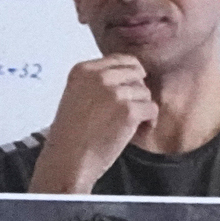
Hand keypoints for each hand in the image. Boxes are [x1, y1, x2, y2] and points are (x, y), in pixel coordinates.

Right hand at [28, 55, 155, 192]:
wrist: (67, 161)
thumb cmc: (70, 136)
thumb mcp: (76, 95)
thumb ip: (97, 82)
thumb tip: (128, 77)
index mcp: (83, 70)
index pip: (122, 60)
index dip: (131, 77)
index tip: (128, 92)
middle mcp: (99, 77)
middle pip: (137, 74)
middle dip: (137, 92)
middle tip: (130, 111)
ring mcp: (114, 93)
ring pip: (145, 93)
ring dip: (141, 110)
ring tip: (127, 127)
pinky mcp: (129, 111)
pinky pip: (152, 109)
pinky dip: (148, 123)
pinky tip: (135, 133)